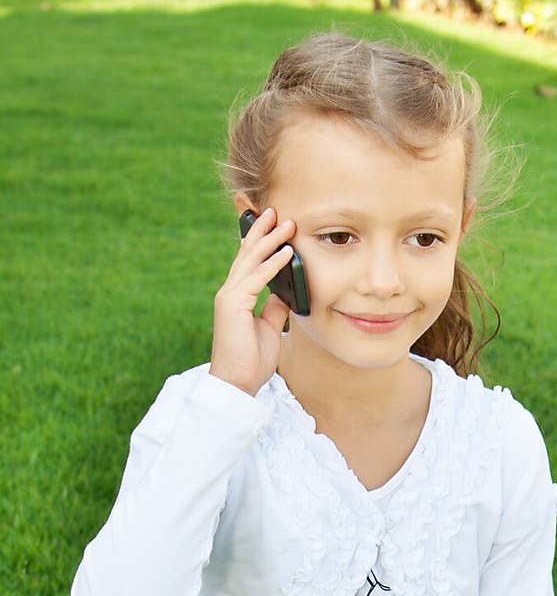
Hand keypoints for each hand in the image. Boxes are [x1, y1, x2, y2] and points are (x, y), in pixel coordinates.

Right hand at [209, 206, 296, 396]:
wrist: (238, 383)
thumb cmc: (251, 360)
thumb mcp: (269, 328)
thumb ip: (274, 307)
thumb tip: (285, 291)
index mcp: (237, 297)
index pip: (248, 263)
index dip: (259, 242)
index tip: (272, 224)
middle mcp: (230, 292)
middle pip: (247, 254)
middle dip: (262, 231)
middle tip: (277, 211)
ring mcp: (230, 297)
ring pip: (251, 261)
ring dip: (271, 240)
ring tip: (287, 223)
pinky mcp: (233, 305)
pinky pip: (256, 278)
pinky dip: (272, 264)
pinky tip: (287, 252)